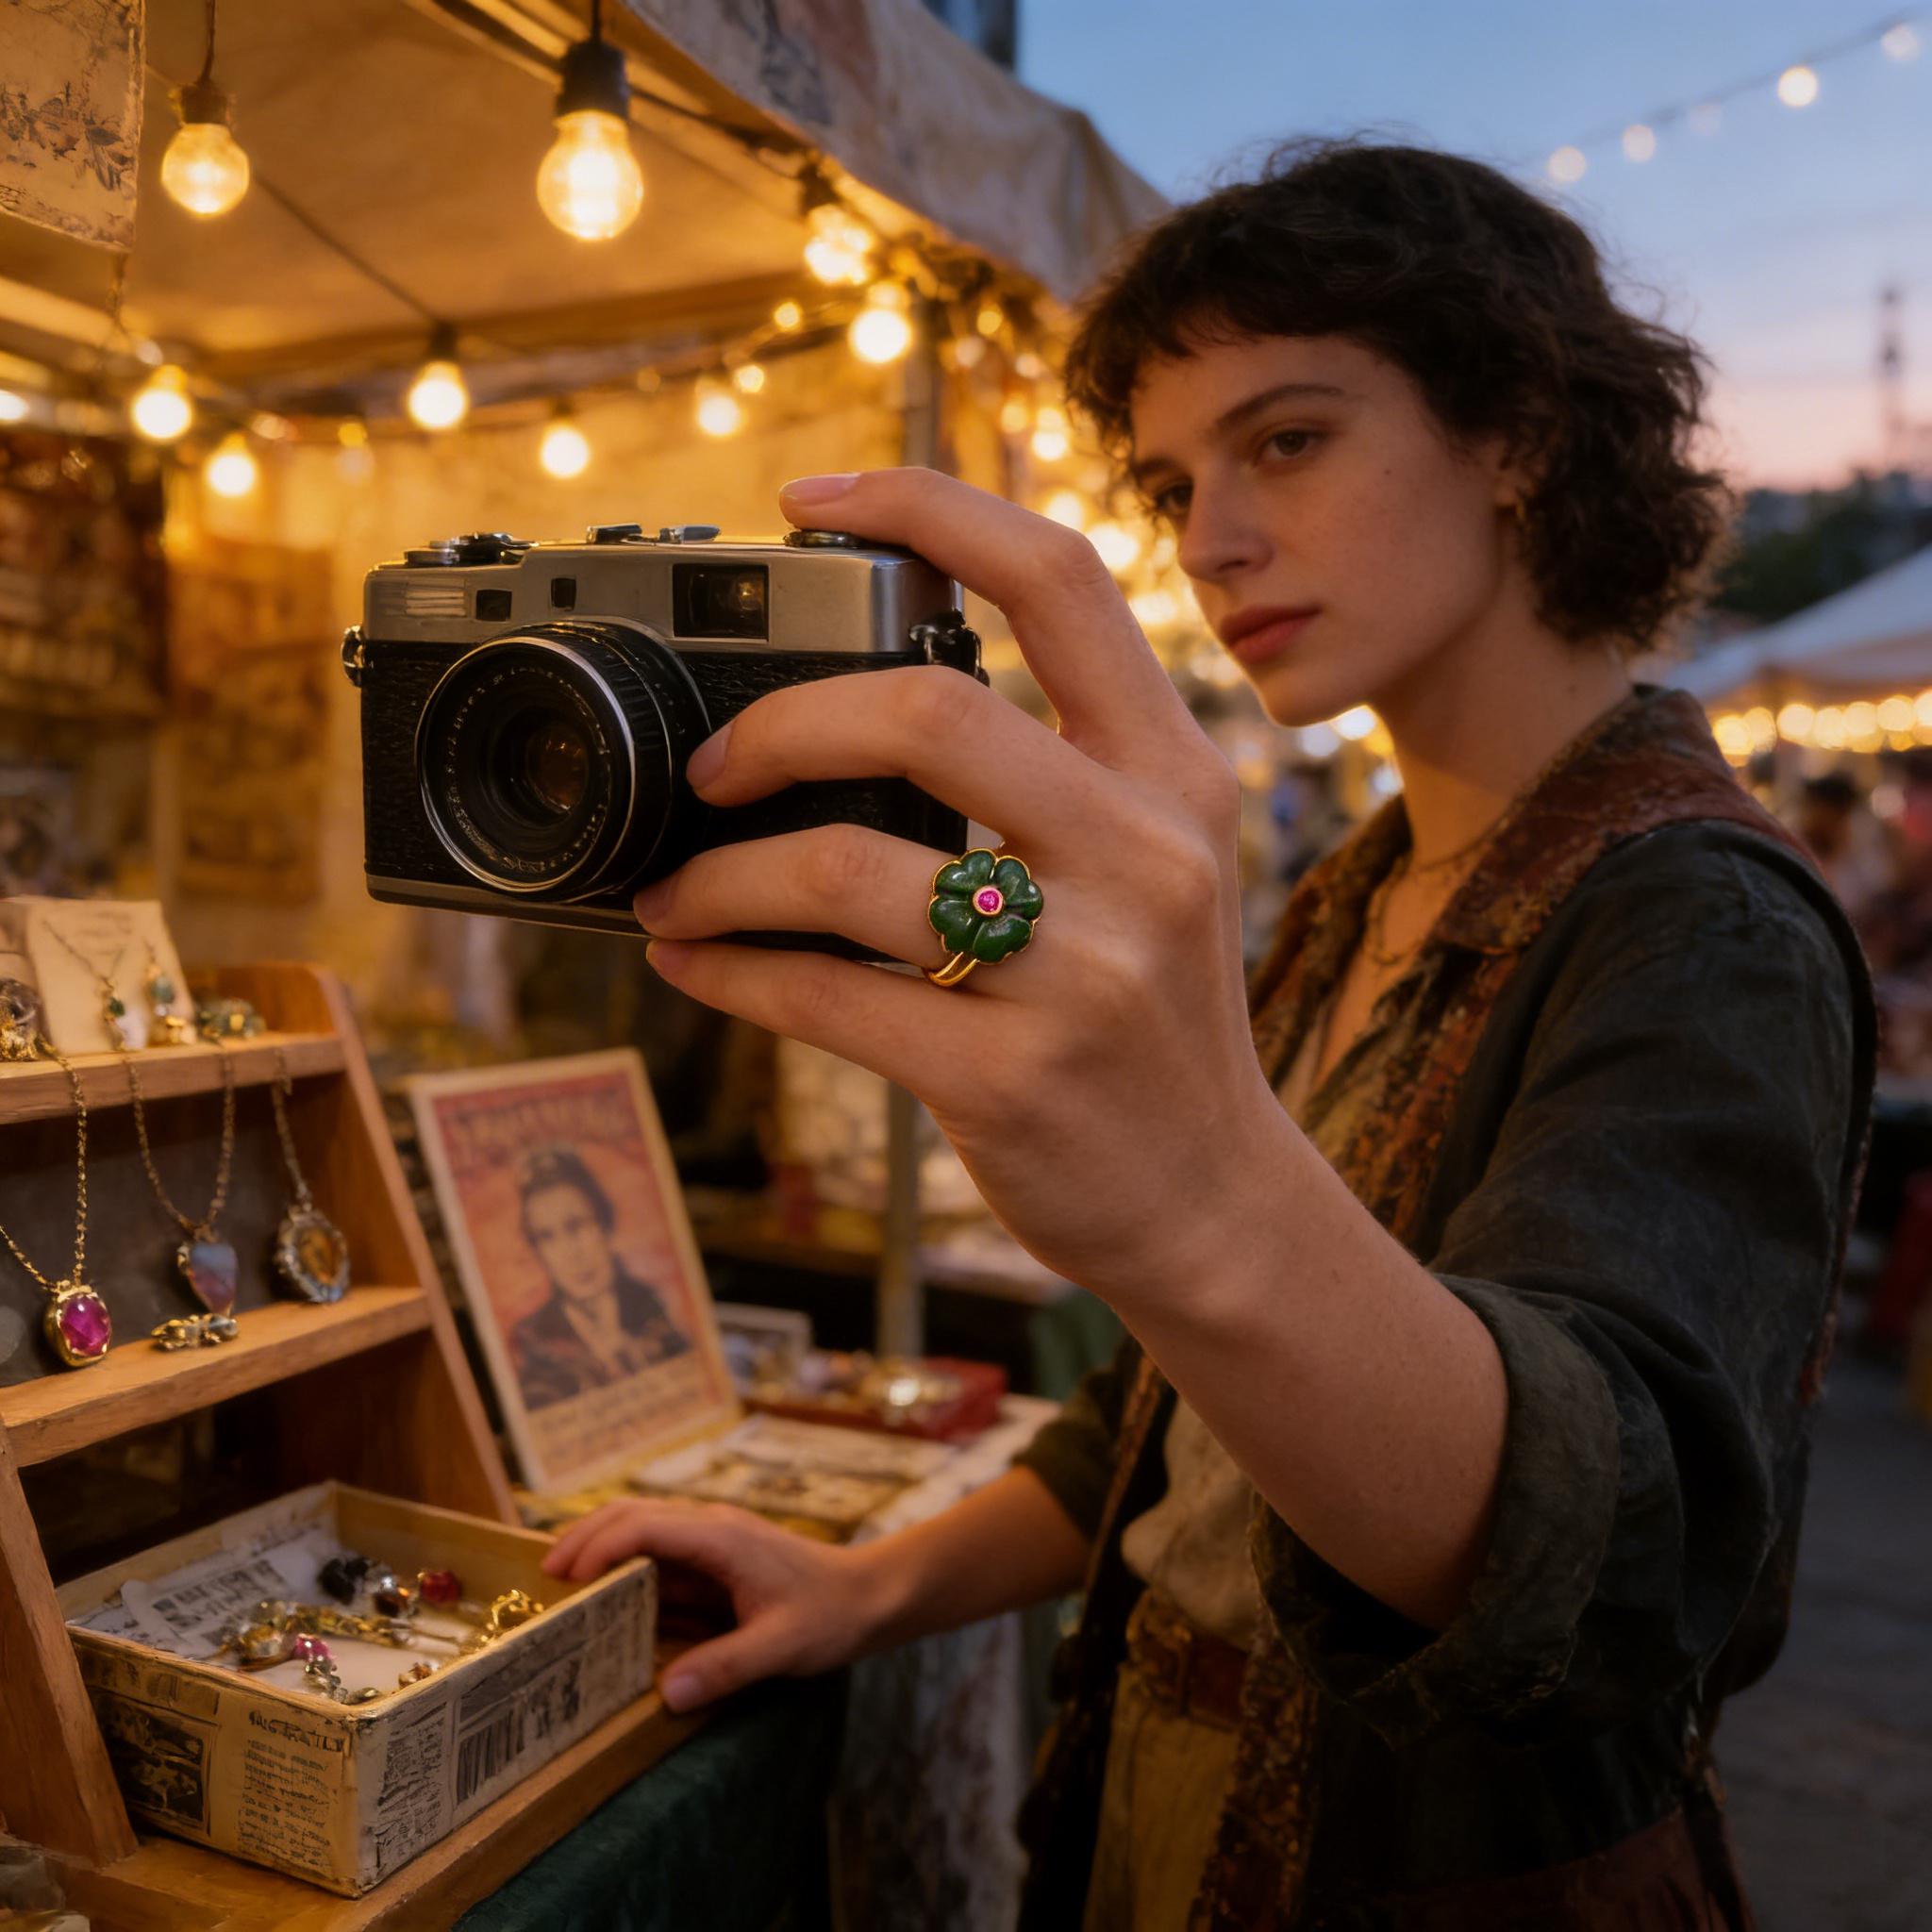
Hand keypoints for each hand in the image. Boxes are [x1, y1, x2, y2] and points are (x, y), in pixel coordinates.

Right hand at [540, 1498, 885, 1709]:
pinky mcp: (715, 1562)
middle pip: (633, 1514)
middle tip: (543, 1578)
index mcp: (720, 1537)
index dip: (599, 1546)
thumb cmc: (831, 1614)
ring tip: (560, 1587)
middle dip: (585, 1538)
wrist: (869, 1596)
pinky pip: (661, 1558)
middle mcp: (710, 1529)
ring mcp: (712, 1543)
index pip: (644, 1525)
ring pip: (643, 1530)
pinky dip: (626, 1570)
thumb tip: (666, 1693)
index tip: (563, 1579)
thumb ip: (726, 1667)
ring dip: (601, 1550)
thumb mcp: (782, 1646)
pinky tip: (607, 1601)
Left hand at [633, 468, 1275, 1303]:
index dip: (930, 506)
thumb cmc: (1151, 1023)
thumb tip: (866, 702)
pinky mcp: (1013, 1078)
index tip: (813, 498)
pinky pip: (825, 1001)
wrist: (1213, 1203)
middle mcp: (1143, 853)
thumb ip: (1058, 774)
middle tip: (716, 767)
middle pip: (926, 708)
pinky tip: (694, 963)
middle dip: (779, 724)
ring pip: (847, 869)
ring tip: (676, 889)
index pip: (1060, 581)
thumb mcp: (1153, 869)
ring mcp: (1083, 971)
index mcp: (1174, 775)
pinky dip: (731, 974)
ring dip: (722, 876)